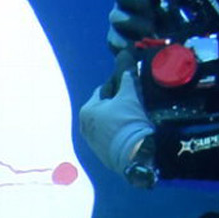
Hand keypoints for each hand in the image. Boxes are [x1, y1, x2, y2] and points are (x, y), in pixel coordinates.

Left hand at [75, 66, 155, 188]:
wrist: (134, 155)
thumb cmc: (129, 121)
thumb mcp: (129, 95)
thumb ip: (127, 77)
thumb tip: (126, 62)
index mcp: (87, 109)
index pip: (104, 90)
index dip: (118, 86)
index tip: (130, 86)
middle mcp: (84, 125)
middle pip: (104, 107)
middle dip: (116, 103)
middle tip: (133, 102)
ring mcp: (91, 141)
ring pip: (106, 122)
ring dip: (116, 118)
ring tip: (132, 117)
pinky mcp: (100, 153)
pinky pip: (109, 136)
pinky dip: (117, 132)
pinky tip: (129, 131)